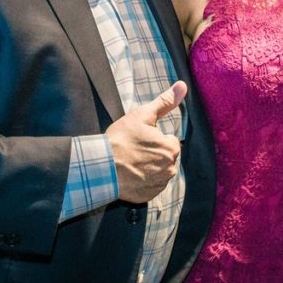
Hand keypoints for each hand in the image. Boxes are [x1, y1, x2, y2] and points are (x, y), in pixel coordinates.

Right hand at [106, 81, 186, 202]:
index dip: (154, 139)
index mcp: (171, 148)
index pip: (169, 141)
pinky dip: (142, 181)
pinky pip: (150, 186)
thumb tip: (182, 86)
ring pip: (158, 172)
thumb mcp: (142, 115)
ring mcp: (158, 184)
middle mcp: (170, 169)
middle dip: (153, 154)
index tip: (139, 140)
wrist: (100, 167)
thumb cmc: (120, 140)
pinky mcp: (147, 197)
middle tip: (133, 151)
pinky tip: (130, 175)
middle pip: (165, 157)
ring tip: (130, 163)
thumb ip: (165, 102)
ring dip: (148, 168)